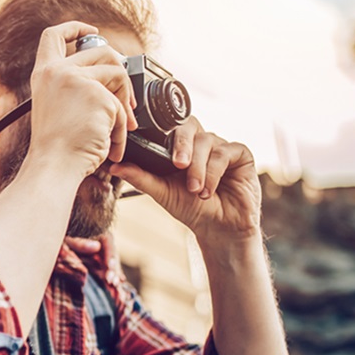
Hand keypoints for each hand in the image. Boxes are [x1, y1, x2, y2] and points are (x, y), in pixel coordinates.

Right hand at [24, 22, 136, 177]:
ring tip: (119, 127)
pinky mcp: (98, 94)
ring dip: (124, 102)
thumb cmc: (56, 147)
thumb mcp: (57, 105)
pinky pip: (122, 105)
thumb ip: (74, 85)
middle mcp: (58, 71)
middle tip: (124, 99)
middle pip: (101, 50)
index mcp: (44, 73)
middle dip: (120, 74)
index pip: (54, 35)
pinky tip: (112, 143)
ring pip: (118, 74)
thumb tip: (110, 73)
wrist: (54, 166)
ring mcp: (77, 80)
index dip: (75, 27)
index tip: (91, 30)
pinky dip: (121, 127)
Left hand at [109, 116, 261, 242]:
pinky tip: (208, 190)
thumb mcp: (161, 192)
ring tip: (195, 189)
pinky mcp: (240, 154)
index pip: (171, 126)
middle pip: (190, 126)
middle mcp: (201, 142)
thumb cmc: (190, 208)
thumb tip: (114, 166)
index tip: (152, 149)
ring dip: (199, 167)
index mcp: (180, 146)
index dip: (163, 131)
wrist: (218, 228)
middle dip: (182, 145)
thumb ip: (139, 177)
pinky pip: (226, 152)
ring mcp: (221, 146)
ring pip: (207, 142)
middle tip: (178, 165)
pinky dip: (215, 172)